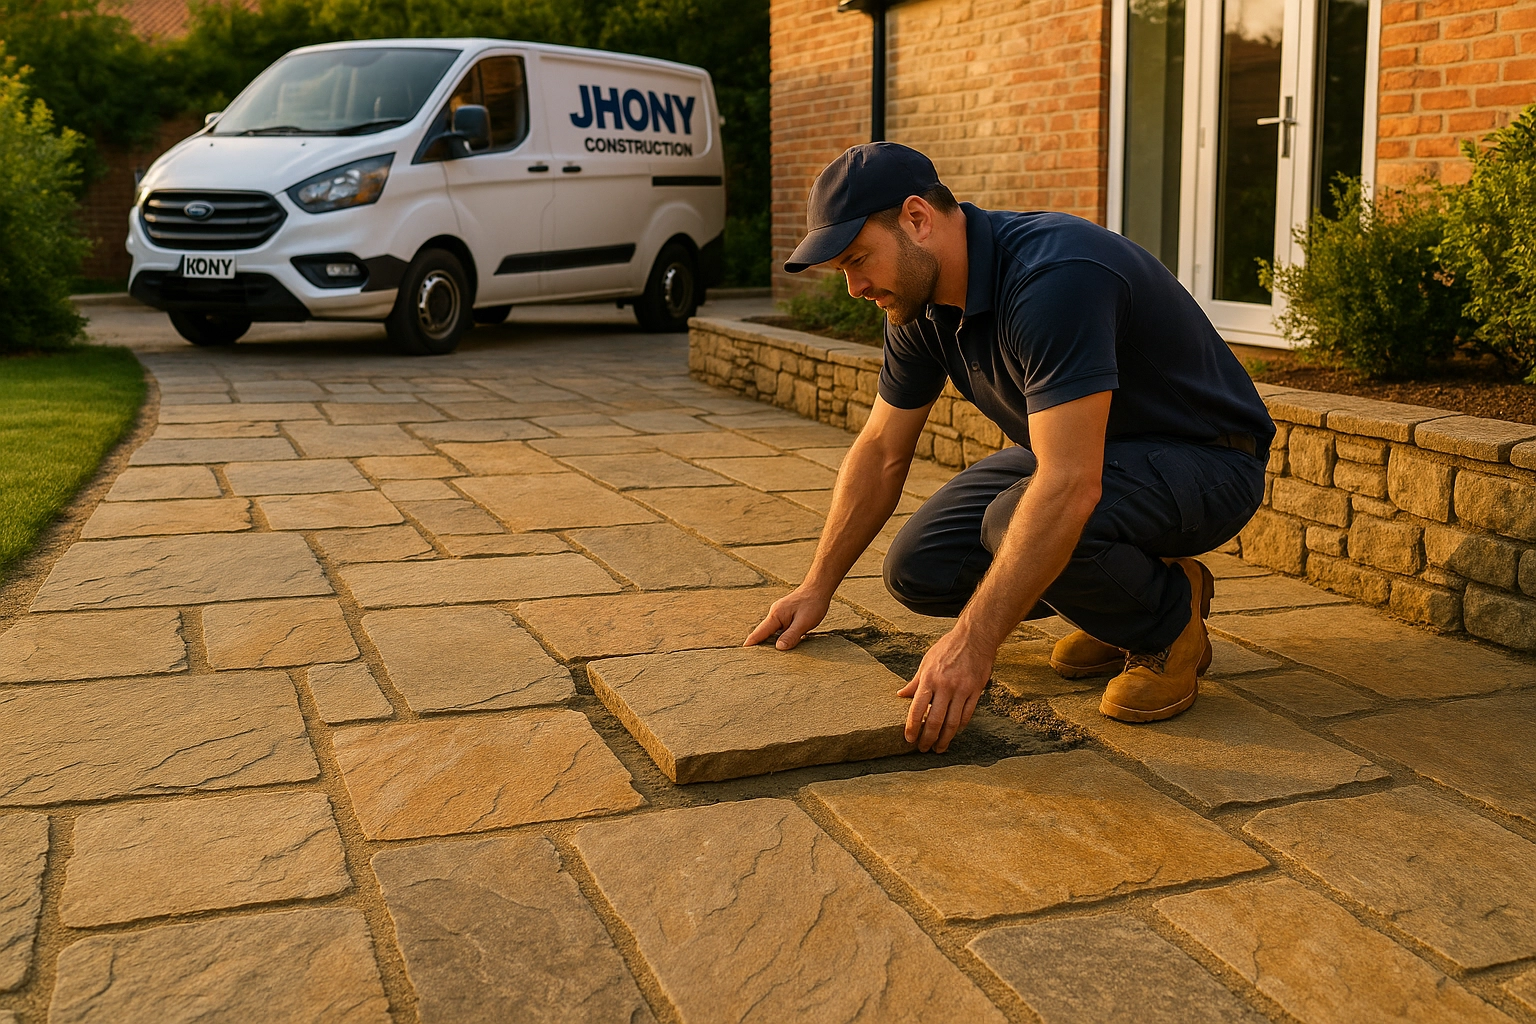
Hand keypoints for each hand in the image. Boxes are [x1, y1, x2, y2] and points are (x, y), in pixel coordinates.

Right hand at [744, 586, 830, 649]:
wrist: (818, 589)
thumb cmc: (812, 604)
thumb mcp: (803, 622)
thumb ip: (791, 635)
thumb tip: (779, 648)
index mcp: (776, 616)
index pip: (760, 632)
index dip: (752, 643)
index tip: (743, 652)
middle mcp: (775, 614)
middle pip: (763, 633)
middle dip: (759, 645)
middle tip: (753, 660)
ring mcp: (780, 614)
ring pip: (772, 631)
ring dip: (769, 642)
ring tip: (766, 657)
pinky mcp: (786, 615)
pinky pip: (778, 628)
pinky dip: (777, 637)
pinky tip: (781, 645)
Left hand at [898, 629, 993, 752]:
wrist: (974, 637)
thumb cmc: (947, 648)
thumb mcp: (926, 662)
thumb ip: (915, 682)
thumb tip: (901, 695)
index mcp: (930, 679)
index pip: (917, 709)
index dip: (912, 727)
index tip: (909, 739)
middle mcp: (945, 686)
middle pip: (935, 720)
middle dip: (928, 738)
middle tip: (923, 749)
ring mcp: (962, 690)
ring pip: (953, 722)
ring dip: (945, 738)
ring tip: (939, 748)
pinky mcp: (976, 691)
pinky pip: (967, 714)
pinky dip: (960, 727)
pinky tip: (954, 733)